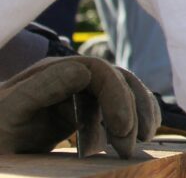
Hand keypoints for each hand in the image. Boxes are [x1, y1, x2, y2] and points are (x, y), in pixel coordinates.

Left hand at [0, 56, 160, 157]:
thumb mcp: (10, 110)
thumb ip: (41, 88)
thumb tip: (84, 72)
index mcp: (53, 71)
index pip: (100, 71)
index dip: (118, 97)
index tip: (122, 130)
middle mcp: (70, 77)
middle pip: (118, 81)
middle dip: (131, 111)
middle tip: (129, 147)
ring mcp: (78, 93)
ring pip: (124, 91)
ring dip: (138, 114)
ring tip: (140, 142)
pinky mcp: (83, 111)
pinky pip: (118, 106)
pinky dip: (135, 117)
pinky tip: (140, 134)